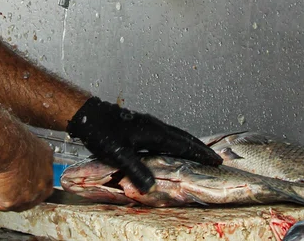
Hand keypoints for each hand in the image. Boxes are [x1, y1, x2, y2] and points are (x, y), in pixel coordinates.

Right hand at [0, 126, 53, 211]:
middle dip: (1, 187)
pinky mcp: (14, 200)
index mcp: (44, 157)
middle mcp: (42, 177)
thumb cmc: (4, 133)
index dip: (13, 175)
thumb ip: (9, 147)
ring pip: (7, 197)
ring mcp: (31, 191)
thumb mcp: (11, 135)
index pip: (33, 173)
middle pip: (21, 189)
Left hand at [65, 97, 221, 191]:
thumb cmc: (101, 131)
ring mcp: (147, 125)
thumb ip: (136, 169)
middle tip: (214, 158)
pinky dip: (175, 143)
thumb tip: (151, 187)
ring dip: (188, 145)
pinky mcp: (140, 126)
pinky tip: (171, 150)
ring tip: (198, 154)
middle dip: (199, 148)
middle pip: (183, 137)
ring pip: (175, 135)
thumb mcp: (118, 153)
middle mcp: (154, 126)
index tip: (215, 160)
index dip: (200, 153)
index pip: (184, 144)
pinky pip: (165, 136)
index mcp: (154, 131)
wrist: (87, 115)